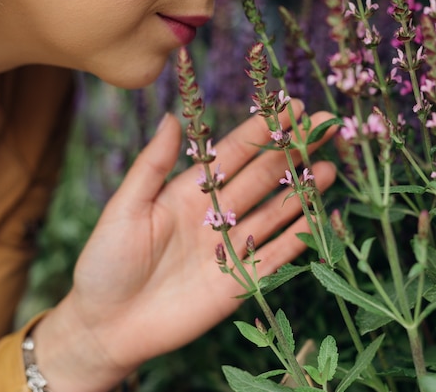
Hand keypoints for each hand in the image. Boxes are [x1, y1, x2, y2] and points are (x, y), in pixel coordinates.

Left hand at [33, 100, 336, 391]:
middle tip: (323, 128)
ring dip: (302, 193)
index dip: (262, 131)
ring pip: (275, 214)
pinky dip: (298, 238)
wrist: (106, 326)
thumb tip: (172, 115)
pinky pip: (275, 256)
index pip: (233, 155)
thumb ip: (153, 164)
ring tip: (330, 168)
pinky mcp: (239, 281)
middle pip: (262, 179)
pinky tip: (318, 218)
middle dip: (293, 153)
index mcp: (188, 192)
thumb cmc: (105, 263)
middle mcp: (215, 216)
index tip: (290, 108)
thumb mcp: (125, 208)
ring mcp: (230, 248)